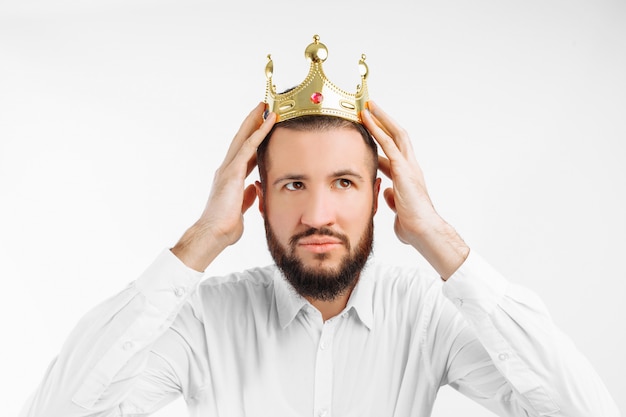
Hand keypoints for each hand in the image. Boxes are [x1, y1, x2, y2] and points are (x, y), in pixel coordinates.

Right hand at [172, 103, 275, 270]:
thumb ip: (247, 196)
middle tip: (264, 107)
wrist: (214, 234)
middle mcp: (227, 170)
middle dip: (252, 123)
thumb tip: (254, 188)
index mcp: (230, 178)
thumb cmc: (226, 227)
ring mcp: (228, 169)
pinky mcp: (232, 172)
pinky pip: (248, 147)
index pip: (244, 154)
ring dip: (255, 121)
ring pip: (243, 138)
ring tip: (266, 107)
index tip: (263, 127)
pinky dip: (259, 133)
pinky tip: (268, 122)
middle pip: (241, 140)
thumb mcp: (241, 208)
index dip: (254, 139)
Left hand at [362, 101, 468, 278]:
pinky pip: (389, 144)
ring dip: (380, 119)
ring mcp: (409, 166)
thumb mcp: (398, 208)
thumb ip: (392, 198)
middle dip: (384, 121)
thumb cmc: (413, 225)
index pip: (394, 152)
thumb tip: (386, 192)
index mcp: (408, 176)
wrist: (424, 231)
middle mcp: (410, 167)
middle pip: (398, 136)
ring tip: (367, 107)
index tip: (370, 132)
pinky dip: (377, 130)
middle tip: (370, 109)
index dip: (382, 140)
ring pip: (395, 135)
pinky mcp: (404, 169)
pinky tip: (366, 121)